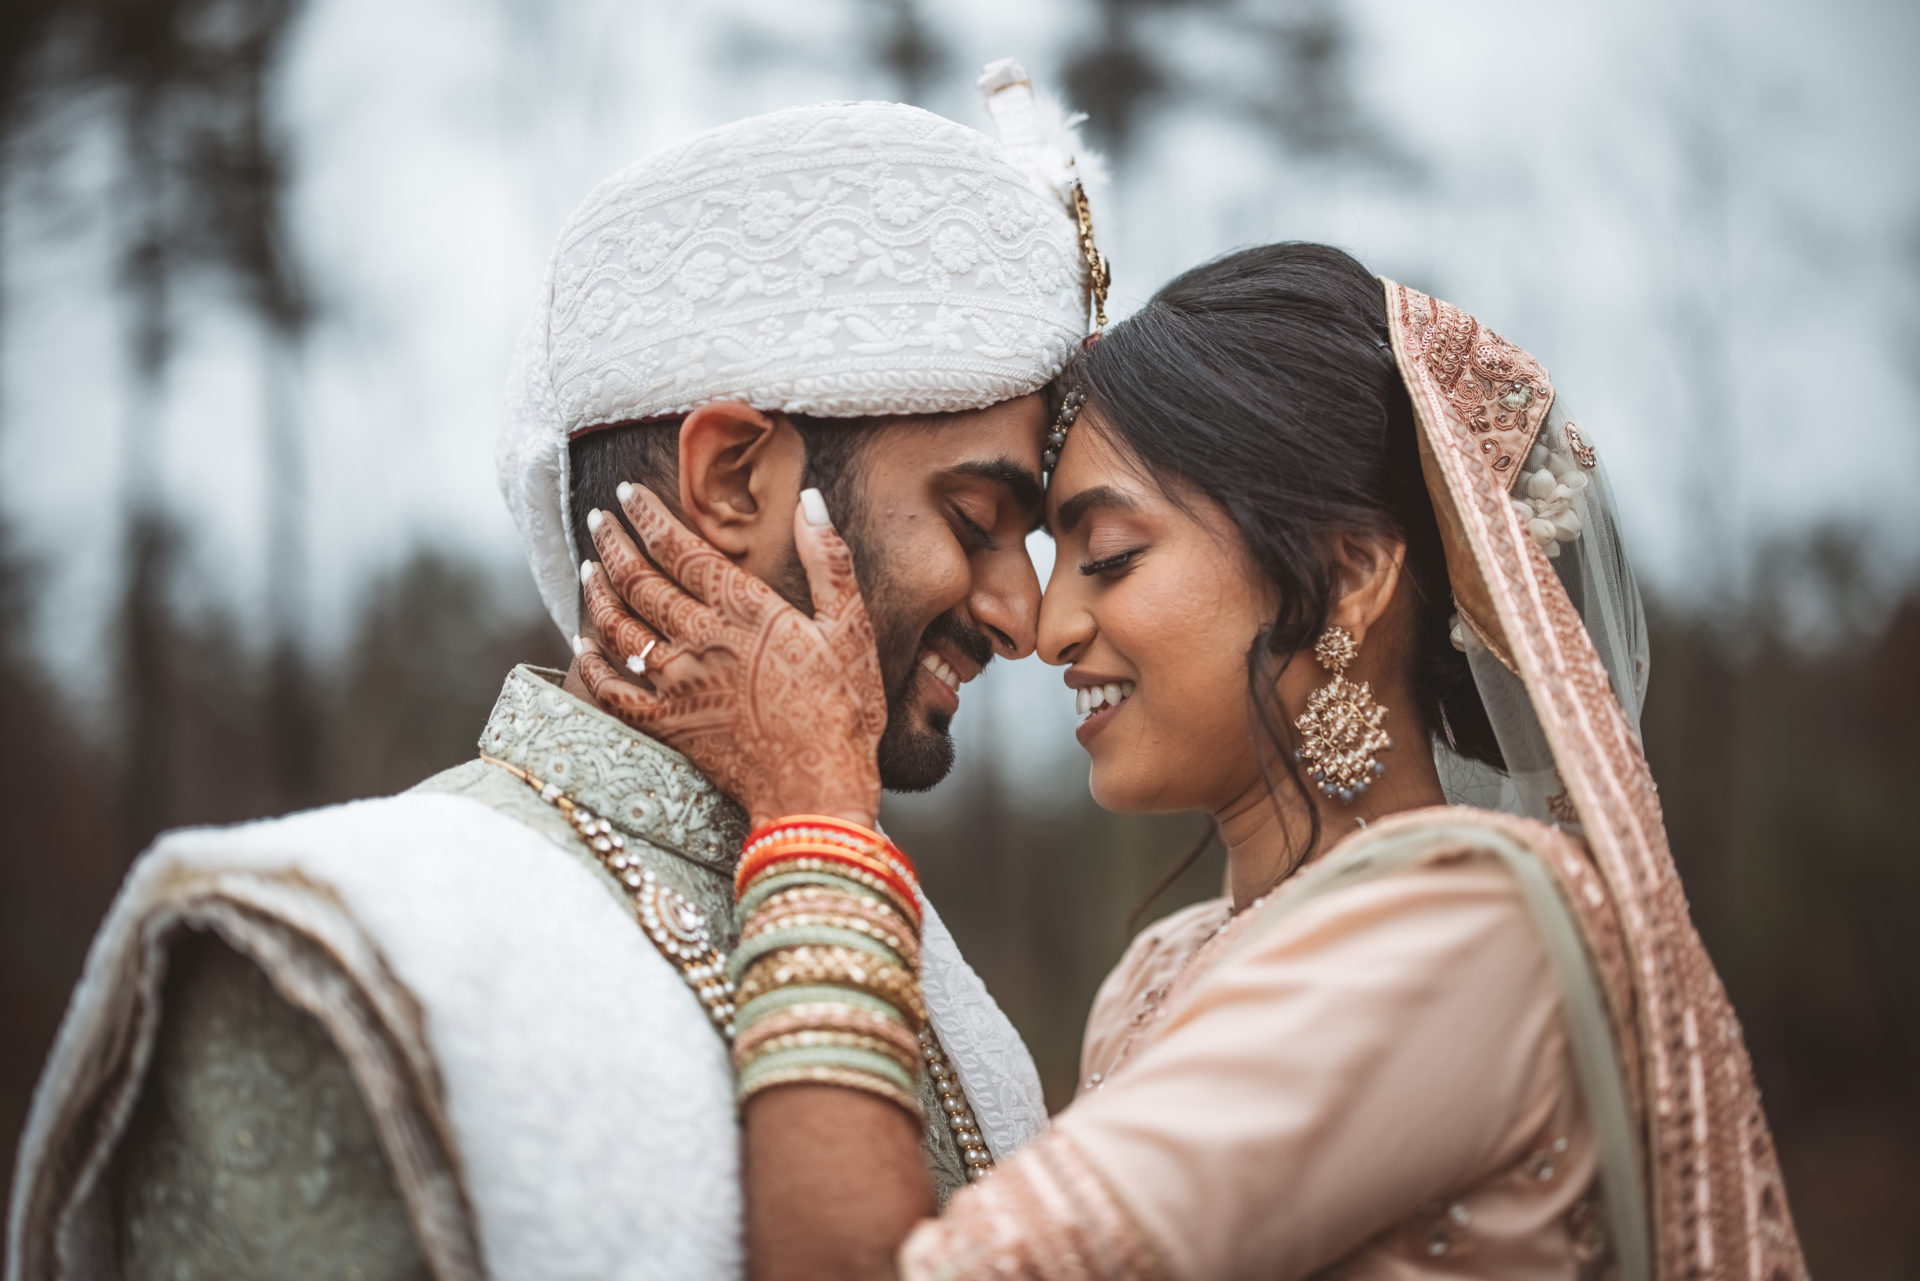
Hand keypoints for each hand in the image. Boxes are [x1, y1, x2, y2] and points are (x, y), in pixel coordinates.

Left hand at [575, 485, 885, 830]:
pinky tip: (581, 645)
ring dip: (598, 592)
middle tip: (597, 520)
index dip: (649, 517)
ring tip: (587, 568)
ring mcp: (677, 684)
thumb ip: (829, 561)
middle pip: (640, 580)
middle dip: (613, 544)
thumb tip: (810, 499)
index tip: (628, 495)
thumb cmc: (844, 708)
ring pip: (619, 627)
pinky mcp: (667, 725)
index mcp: (743, 610)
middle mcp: (701, 639)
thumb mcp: (850, 628)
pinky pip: (613, 691)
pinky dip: (590, 666)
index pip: (681, 548)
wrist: (818, 787)